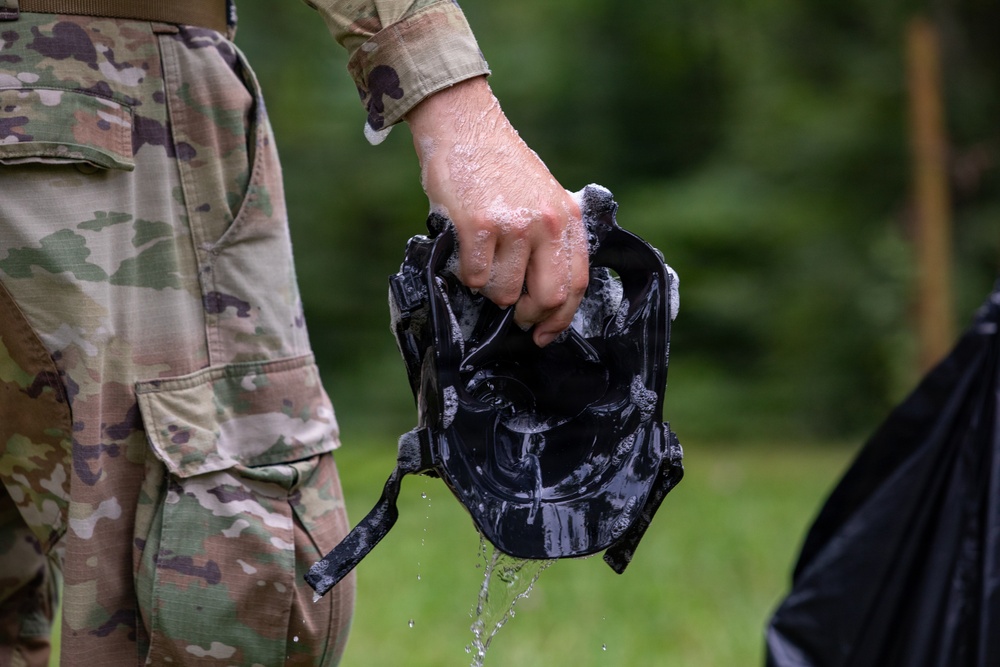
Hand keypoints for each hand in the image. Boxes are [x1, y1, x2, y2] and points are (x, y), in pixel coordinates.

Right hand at [405, 77, 587, 346]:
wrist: (464, 126)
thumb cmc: (499, 165)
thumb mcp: (543, 196)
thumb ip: (552, 237)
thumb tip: (548, 292)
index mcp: (567, 218)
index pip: (576, 283)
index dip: (562, 318)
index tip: (546, 333)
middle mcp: (546, 223)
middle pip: (548, 296)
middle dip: (529, 314)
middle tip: (516, 314)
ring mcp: (514, 225)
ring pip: (503, 292)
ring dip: (489, 288)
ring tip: (482, 262)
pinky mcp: (479, 225)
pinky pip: (473, 276)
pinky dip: (465, 274)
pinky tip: (465, 252)